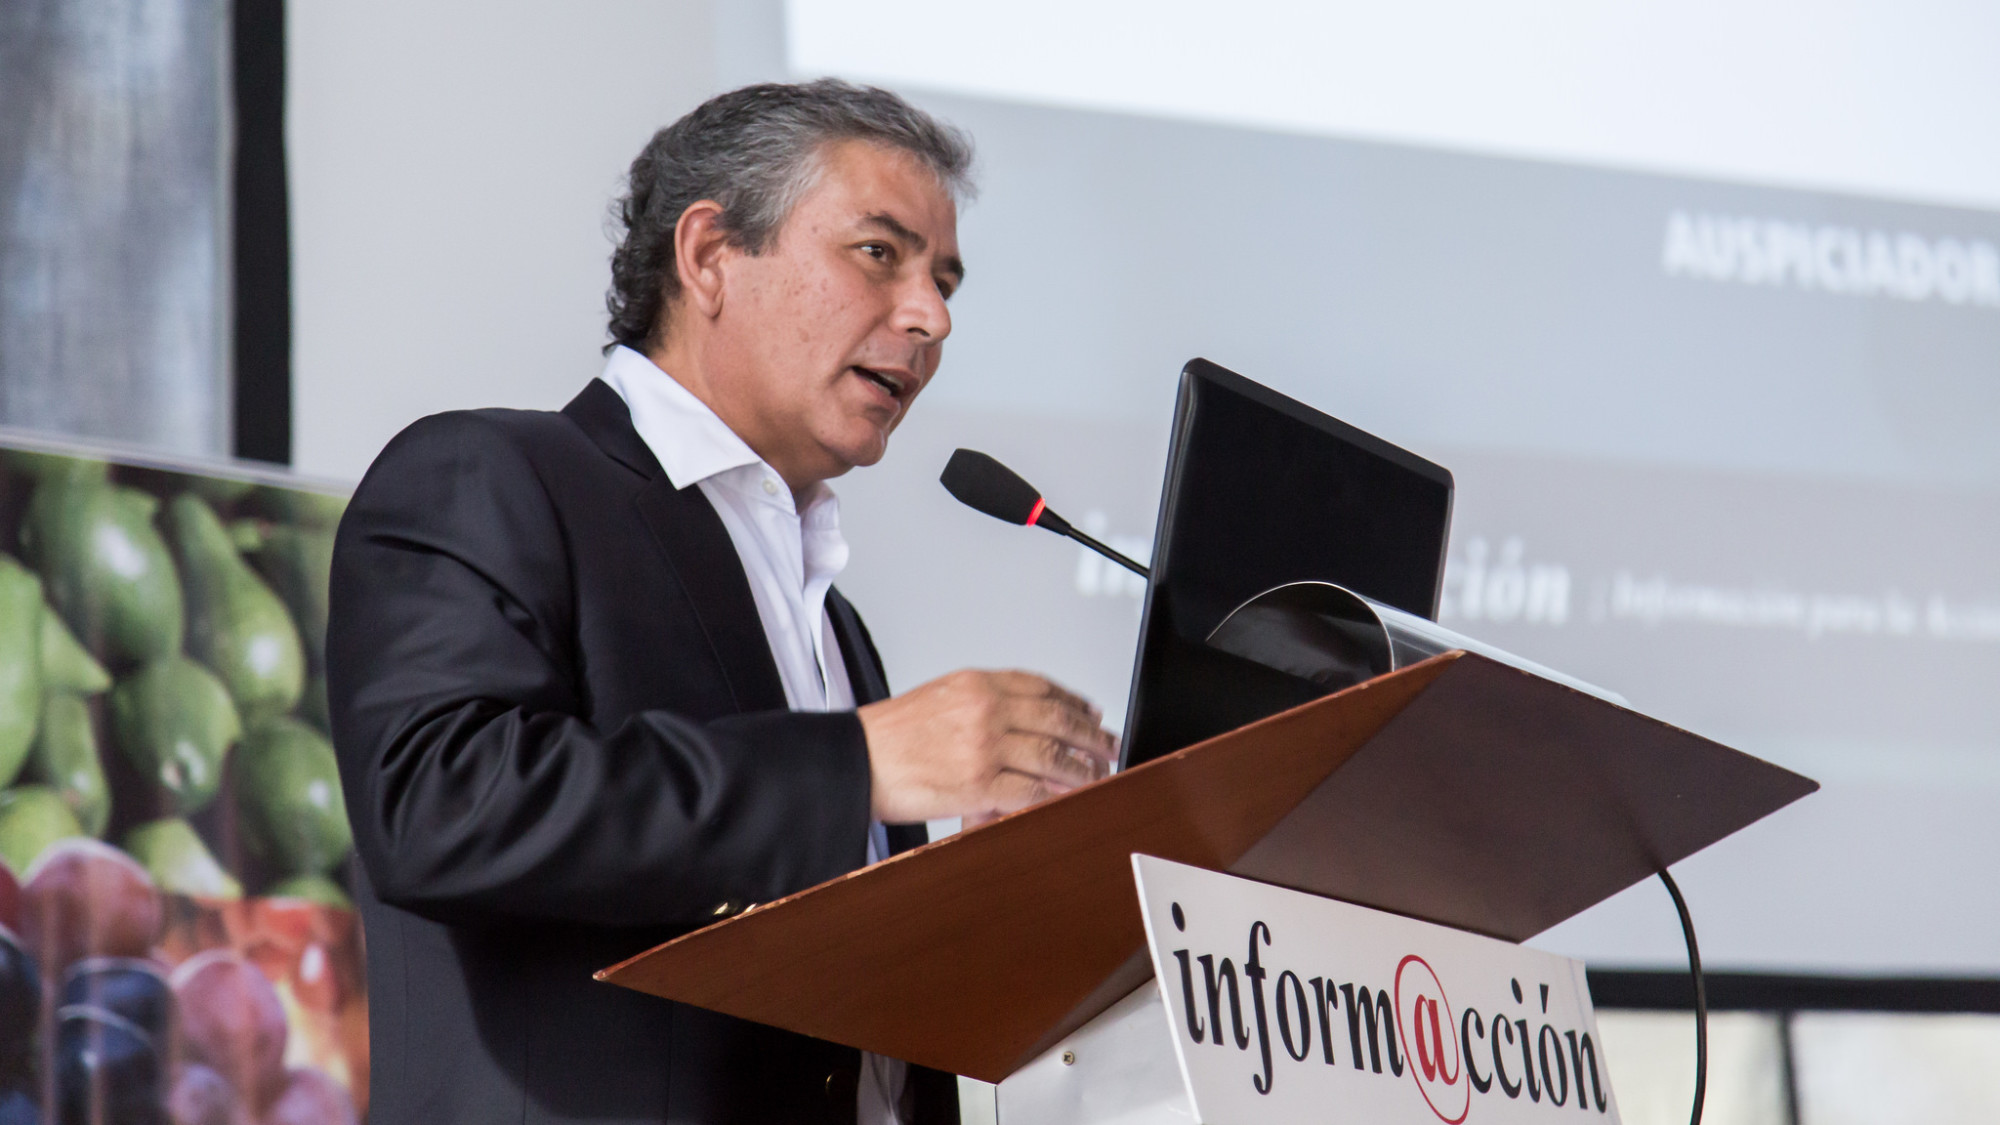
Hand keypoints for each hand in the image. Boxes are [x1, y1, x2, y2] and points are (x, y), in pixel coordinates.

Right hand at [858, 669, 1117, 822]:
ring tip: (1096, 775)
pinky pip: (1032, 790)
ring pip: (1052, 755)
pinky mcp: (979, 784)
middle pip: (1056, 718)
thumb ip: (982, 701)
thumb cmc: (891, 735)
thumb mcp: (940, 696)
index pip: (1041, 686)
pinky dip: (1056, 795)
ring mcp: (984, 746)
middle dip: (1090, 734)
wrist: (857, 760)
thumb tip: (1024, 714)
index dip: (1074, 700)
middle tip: (1109, 745)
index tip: (1091, 712)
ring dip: (1082, 768)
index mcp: (977, 683)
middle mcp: (985, 709)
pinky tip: (1068, 797)